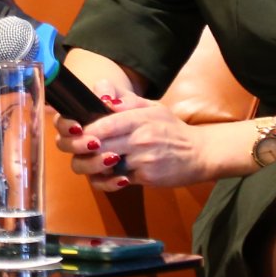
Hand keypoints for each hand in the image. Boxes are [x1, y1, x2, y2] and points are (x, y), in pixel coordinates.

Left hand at [54, 84, 210, 190]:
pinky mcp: (147, 178)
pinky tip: (107, 174)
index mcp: (139, 119)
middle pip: (97, 146)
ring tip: (92, 160)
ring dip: (92, 165)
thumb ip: (126, 101)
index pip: (103, 124)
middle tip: (78, 147)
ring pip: (103, 166)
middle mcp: (140, 139)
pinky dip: (107, 179)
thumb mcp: (152, 108)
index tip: (74, 130)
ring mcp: (144, 160)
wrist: (200, 154)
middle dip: (81, 148)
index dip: (83, 129)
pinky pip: (117, 181)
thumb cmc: (172, 129)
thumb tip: (101, 95)